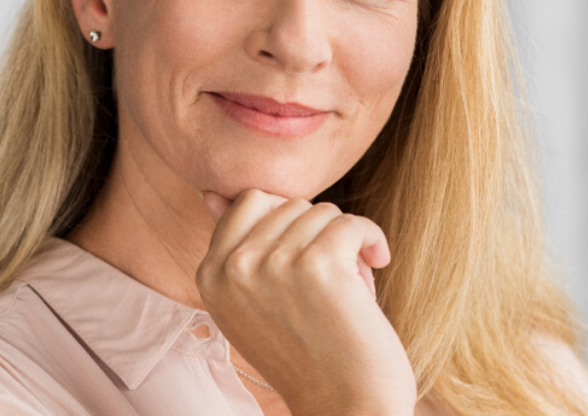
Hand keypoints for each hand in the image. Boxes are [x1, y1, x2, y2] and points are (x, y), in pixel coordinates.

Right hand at [197, 190, 415, 415]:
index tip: (307, 256)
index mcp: (209, 274)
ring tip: (348, 286)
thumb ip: (233, 249)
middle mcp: (232, 267)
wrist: (344, 409)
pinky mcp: (317, 265)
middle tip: (330, 277)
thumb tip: (211, 193)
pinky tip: (377, 263)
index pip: (248, 201)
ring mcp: (272, 263)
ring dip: (345, 242)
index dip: (288, 222)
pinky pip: (351, 223)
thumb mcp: (250, 303)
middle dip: (317, 232)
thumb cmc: (306, 355)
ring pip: (322, 212)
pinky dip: (372, 240)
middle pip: (288, 203)